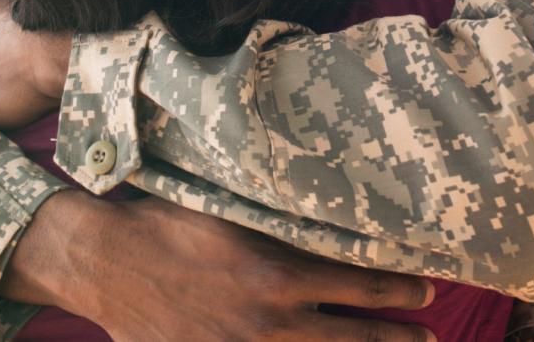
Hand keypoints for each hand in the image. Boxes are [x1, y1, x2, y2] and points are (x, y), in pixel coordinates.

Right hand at [3, 194, 436, 341]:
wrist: (103, 261)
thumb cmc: (168, 222)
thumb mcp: (232, 209)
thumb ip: (280, 219)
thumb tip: (325, 204)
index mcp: (278, 276)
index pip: (360, 286)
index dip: (399, 290)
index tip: (427, 289)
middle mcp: (269, 322)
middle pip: (352, 338)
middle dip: (396, 338)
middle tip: (429, 337)